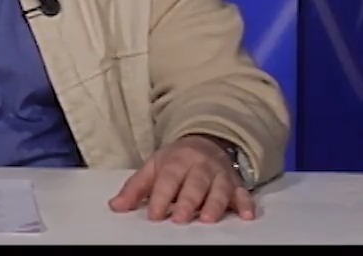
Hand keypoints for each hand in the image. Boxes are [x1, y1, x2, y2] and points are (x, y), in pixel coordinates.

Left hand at [109, 135, 254, 223]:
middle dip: (188, 202)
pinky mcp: (236, 184)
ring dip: (215, 204)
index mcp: (176, 161)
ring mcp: (219, 175)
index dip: (161, 197)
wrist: (206, 142)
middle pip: (194, 184)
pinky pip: (243, 193)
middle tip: (180, 219)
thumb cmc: (176, 161)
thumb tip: (115, 206)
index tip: (154, 215)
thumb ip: (135, 188)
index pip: (168, 179)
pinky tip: (246, 216)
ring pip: (219, 189)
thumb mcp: (153, 168)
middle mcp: (199, 166)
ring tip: (208, 219)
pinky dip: (246, 204)